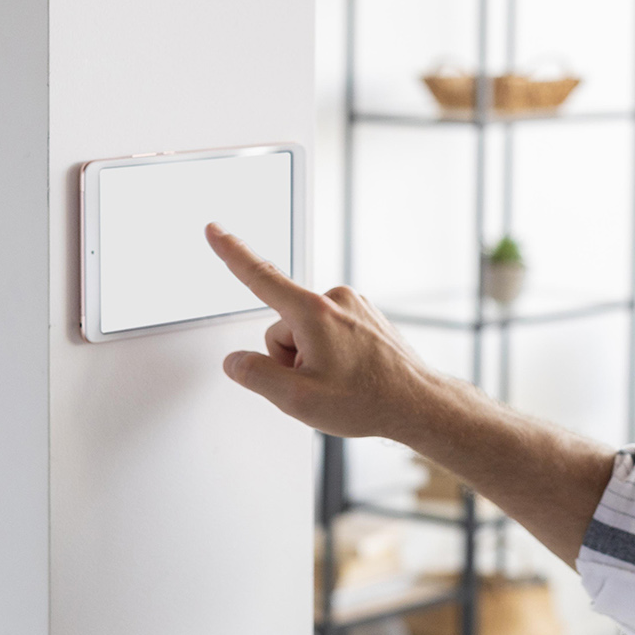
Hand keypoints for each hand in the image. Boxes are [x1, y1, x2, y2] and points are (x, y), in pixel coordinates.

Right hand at [205, 223, 444, 439]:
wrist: (419, 405)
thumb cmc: (368, 400)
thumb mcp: (297, 400)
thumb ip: (255, 376)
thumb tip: (235, 361)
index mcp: (313, 312)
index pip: (260, 276)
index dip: (231, 252)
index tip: (214, 229)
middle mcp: (335, 299)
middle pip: (282, 325)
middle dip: (289, 357)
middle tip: (320, 384)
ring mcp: (353, 306)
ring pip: (306, 331)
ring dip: (311, 357)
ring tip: (341, 381)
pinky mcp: (365, 315)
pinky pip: (328, 332)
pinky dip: (331, 353)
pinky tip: (352, 375)